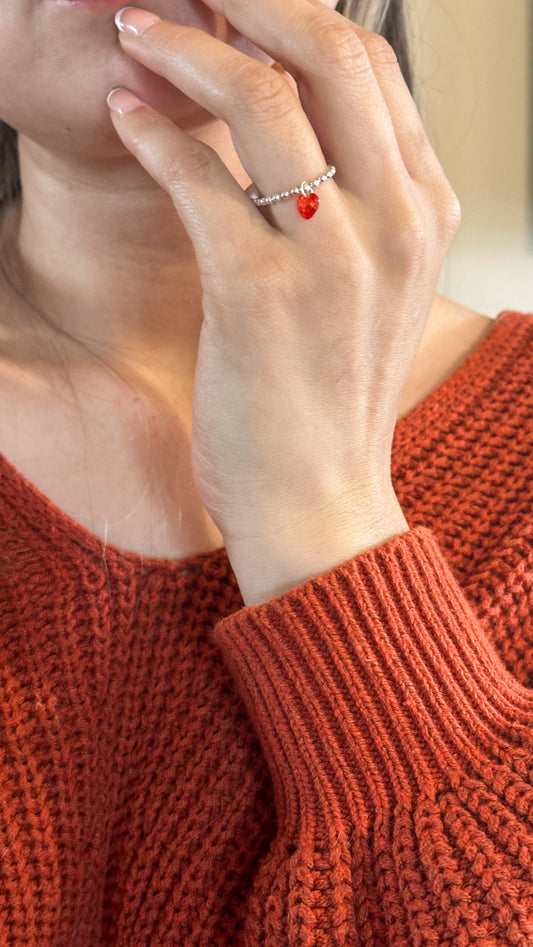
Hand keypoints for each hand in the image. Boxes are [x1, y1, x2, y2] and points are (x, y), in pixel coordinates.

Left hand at [107, 0, 460, 603]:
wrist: (319, 498)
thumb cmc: (330, 396)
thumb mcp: (373, 289)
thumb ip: (357, 203)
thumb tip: (298, 122)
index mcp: (424, 212)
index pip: (372, 65)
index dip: (298, 12)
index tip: (240, 3)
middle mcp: (391, 221)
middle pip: (327, 51)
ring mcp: (330, 257)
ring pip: (259, 98)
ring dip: (183, 49)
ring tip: (136, 35)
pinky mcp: (260, 295)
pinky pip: (198, 179)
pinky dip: (150, 135)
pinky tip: (123, 118)